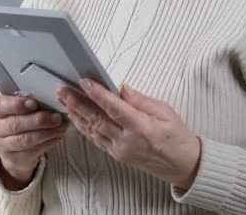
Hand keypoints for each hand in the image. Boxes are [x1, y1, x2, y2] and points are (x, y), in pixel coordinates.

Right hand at [0, 95, 67, 189]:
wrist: (11, 147)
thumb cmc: (17, 119)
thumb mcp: (17, 109)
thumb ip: (29, 103)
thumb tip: (50, 99)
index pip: (1, 106)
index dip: (17, 105)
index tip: (34, 104)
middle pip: (15, 124)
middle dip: (39, 120)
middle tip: (57, 117)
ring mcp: (3, 146)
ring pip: (25, 140)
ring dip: (46, 133)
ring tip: (61, 127)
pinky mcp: (14, 159)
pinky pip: (33, 151)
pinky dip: (48, 142)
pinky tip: (58, 136)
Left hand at [58, 80, 200, 189]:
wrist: (183, 165)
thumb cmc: (177, 137)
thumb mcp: (166, 112)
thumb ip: (141, 100)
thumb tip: (121, 88)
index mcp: (142, 127)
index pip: (114, 108)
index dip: (98, 94)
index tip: (85, 81)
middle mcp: (128, 141)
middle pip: (97, 119)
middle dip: (77, 102)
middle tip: (63, 89)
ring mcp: (120, 150)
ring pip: (92, 130)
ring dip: (76, 114)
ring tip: (63, 100)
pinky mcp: (117, 155)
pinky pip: (96, 139)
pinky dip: (84, 127)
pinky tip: (76, 117)